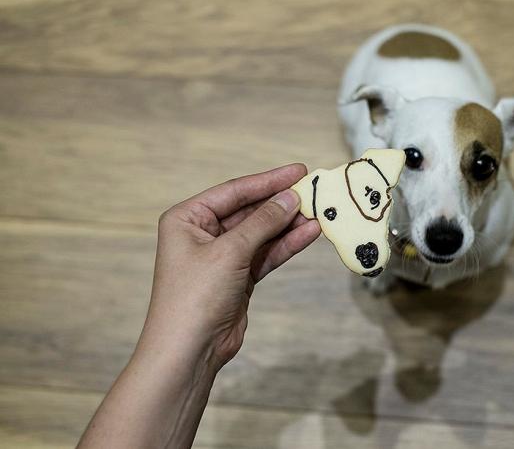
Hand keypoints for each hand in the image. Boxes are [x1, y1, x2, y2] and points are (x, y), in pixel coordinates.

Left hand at [141, 163, 320, 368]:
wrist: (189, 350)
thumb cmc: (195, 296)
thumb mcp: (230, 251)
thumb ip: (263, 222)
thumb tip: (291, 198)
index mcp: (188, 218)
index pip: (234, 192)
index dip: (268, 181)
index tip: (298, 171)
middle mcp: (203, 233)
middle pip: (250, 210)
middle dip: (281, 203)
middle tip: (314, 191)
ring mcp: (222, 256)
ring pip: (262, 233)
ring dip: (288, 224)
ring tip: (319, 213)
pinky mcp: (239, 276)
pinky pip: (266, 253)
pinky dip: (286, 245)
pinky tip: (310, 234)